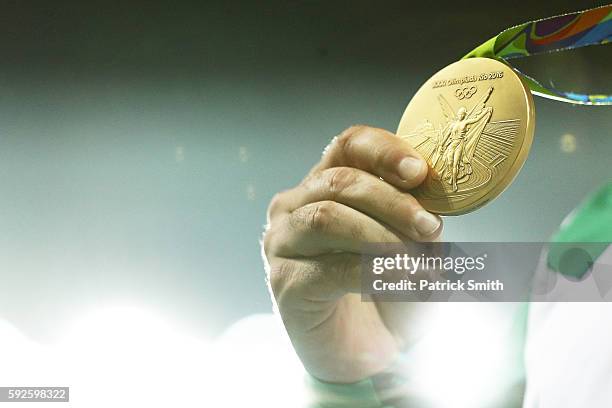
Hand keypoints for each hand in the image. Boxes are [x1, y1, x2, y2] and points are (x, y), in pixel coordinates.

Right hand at [262, 125, 442, 382]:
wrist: (367, 352)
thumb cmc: (388, 289)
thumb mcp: (410, 242)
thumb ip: (413, 212)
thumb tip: (431, 190)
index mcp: (323, 184)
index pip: (348, 146)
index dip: (384, 151)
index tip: (420, 173)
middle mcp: (293, 206)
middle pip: (340, 181)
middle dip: (393, 202)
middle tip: (432, 229)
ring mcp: (281, 243)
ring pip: (328, 218)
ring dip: (383, 239)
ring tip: (422, 265)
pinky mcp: (284, 282)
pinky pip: (329, 267)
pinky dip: (374, 274)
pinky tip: (402, 284)